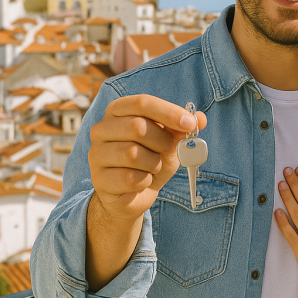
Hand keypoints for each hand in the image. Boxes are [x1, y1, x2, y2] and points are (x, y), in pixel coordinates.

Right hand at [88, 94, 206, 221]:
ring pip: (132, 154)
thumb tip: (200, 118)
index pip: (142, 103)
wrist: (133, 194)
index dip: (168, 112)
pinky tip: (141, 181)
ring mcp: (96, 154)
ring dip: (153, 164)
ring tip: (152, 167)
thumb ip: (182, 128)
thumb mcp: (169, 142)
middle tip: (167, 150)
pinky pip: (130, 178)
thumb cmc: (150, 160)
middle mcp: (101, 129)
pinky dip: (145, 181)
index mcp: (118, 111)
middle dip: (161, 142)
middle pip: (137, 127)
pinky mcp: (98, 179)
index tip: (190, 123)